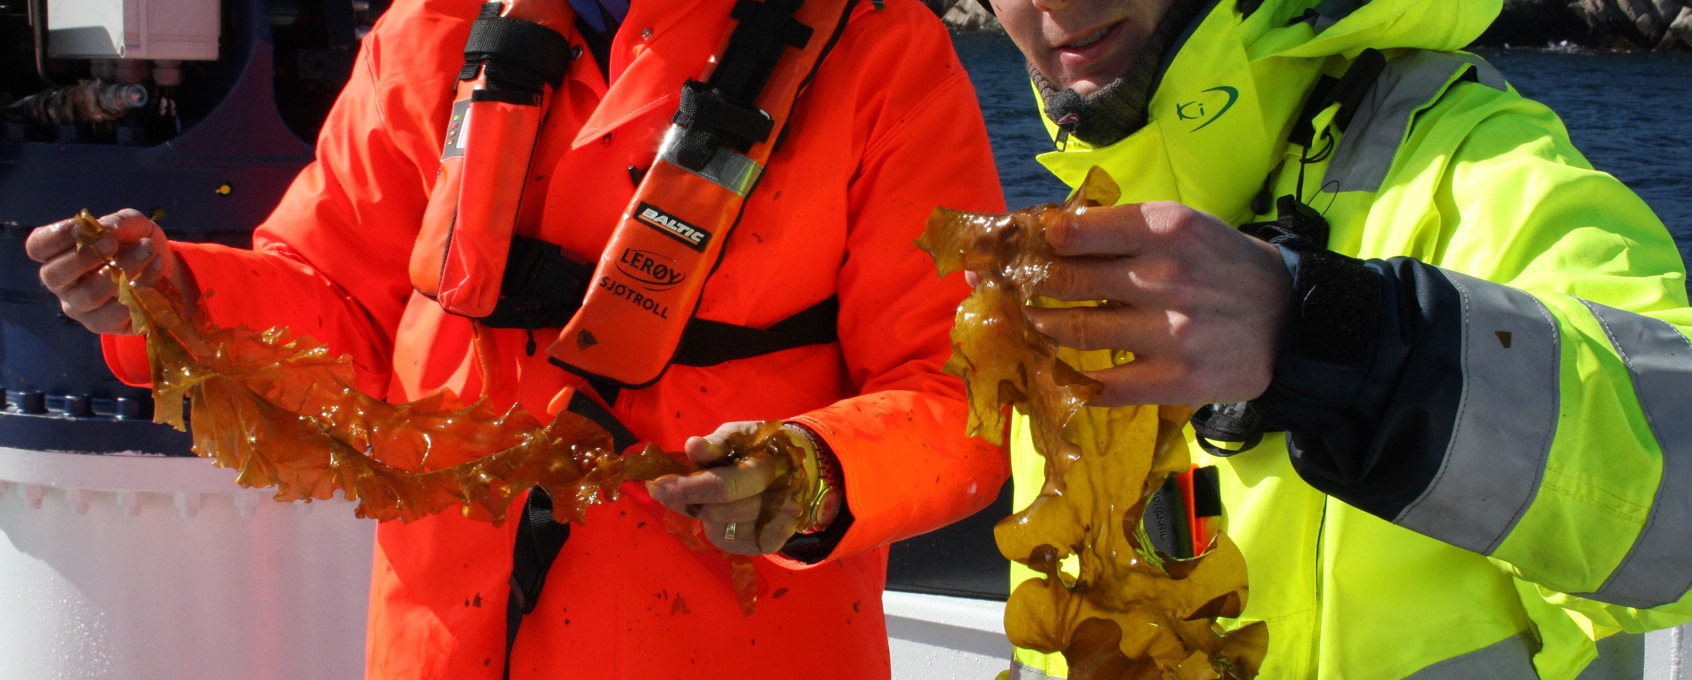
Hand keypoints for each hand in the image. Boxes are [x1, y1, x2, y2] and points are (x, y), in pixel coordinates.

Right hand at [24, 209, 193, 334]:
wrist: (166, 269)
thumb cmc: (137, 242)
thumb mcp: (133, 225)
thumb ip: (120, 222)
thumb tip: (107, 230)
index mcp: (59, 254)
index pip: (37, 247)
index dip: (54, 237)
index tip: (80, 228)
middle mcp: (63, 283)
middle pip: (53, 275)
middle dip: (83, 257)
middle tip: (113, 243)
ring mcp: (81, 307)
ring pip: (90, 295)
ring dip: (122, 270)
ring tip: (147, 250)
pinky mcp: (106, 324)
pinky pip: (119, 311)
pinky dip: (143, 286)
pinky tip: (156, 268)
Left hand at [645, 421, 809, 554]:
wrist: (800, 470)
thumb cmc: (761, 448)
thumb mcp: (740, 435)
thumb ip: (717, 442)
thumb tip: (692, 446)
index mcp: (770, 468)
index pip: (723, 485)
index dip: (688, 487)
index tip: (657, 485)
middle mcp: (779, 501)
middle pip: (720, 511)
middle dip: (684, 501)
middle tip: (660, 491)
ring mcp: (777, 525)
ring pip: (721, 529)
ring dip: (697, 513)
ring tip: (688, 498)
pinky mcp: (772, 542)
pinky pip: (729, 542)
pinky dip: (713, 528)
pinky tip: (711, 512)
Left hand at [1026, 201, 1291, 407]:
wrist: (1287, 318)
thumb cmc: (1221, 265)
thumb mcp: (1182, 225)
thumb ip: (1121, 228)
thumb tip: (1048, 234)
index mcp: (1166, 228)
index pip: (1074, 232)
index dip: (1036, 241)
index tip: (1022, 247)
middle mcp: (1167, 277)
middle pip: (1066, 280)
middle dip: (1029, 284)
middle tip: (1013, 286)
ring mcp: (1171, 332)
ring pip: (1077, 331)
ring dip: (1042, 327)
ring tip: (1033, 321)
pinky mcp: (1176, 380)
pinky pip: (1104, 386)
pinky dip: (1071, 380)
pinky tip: (1058, 371)